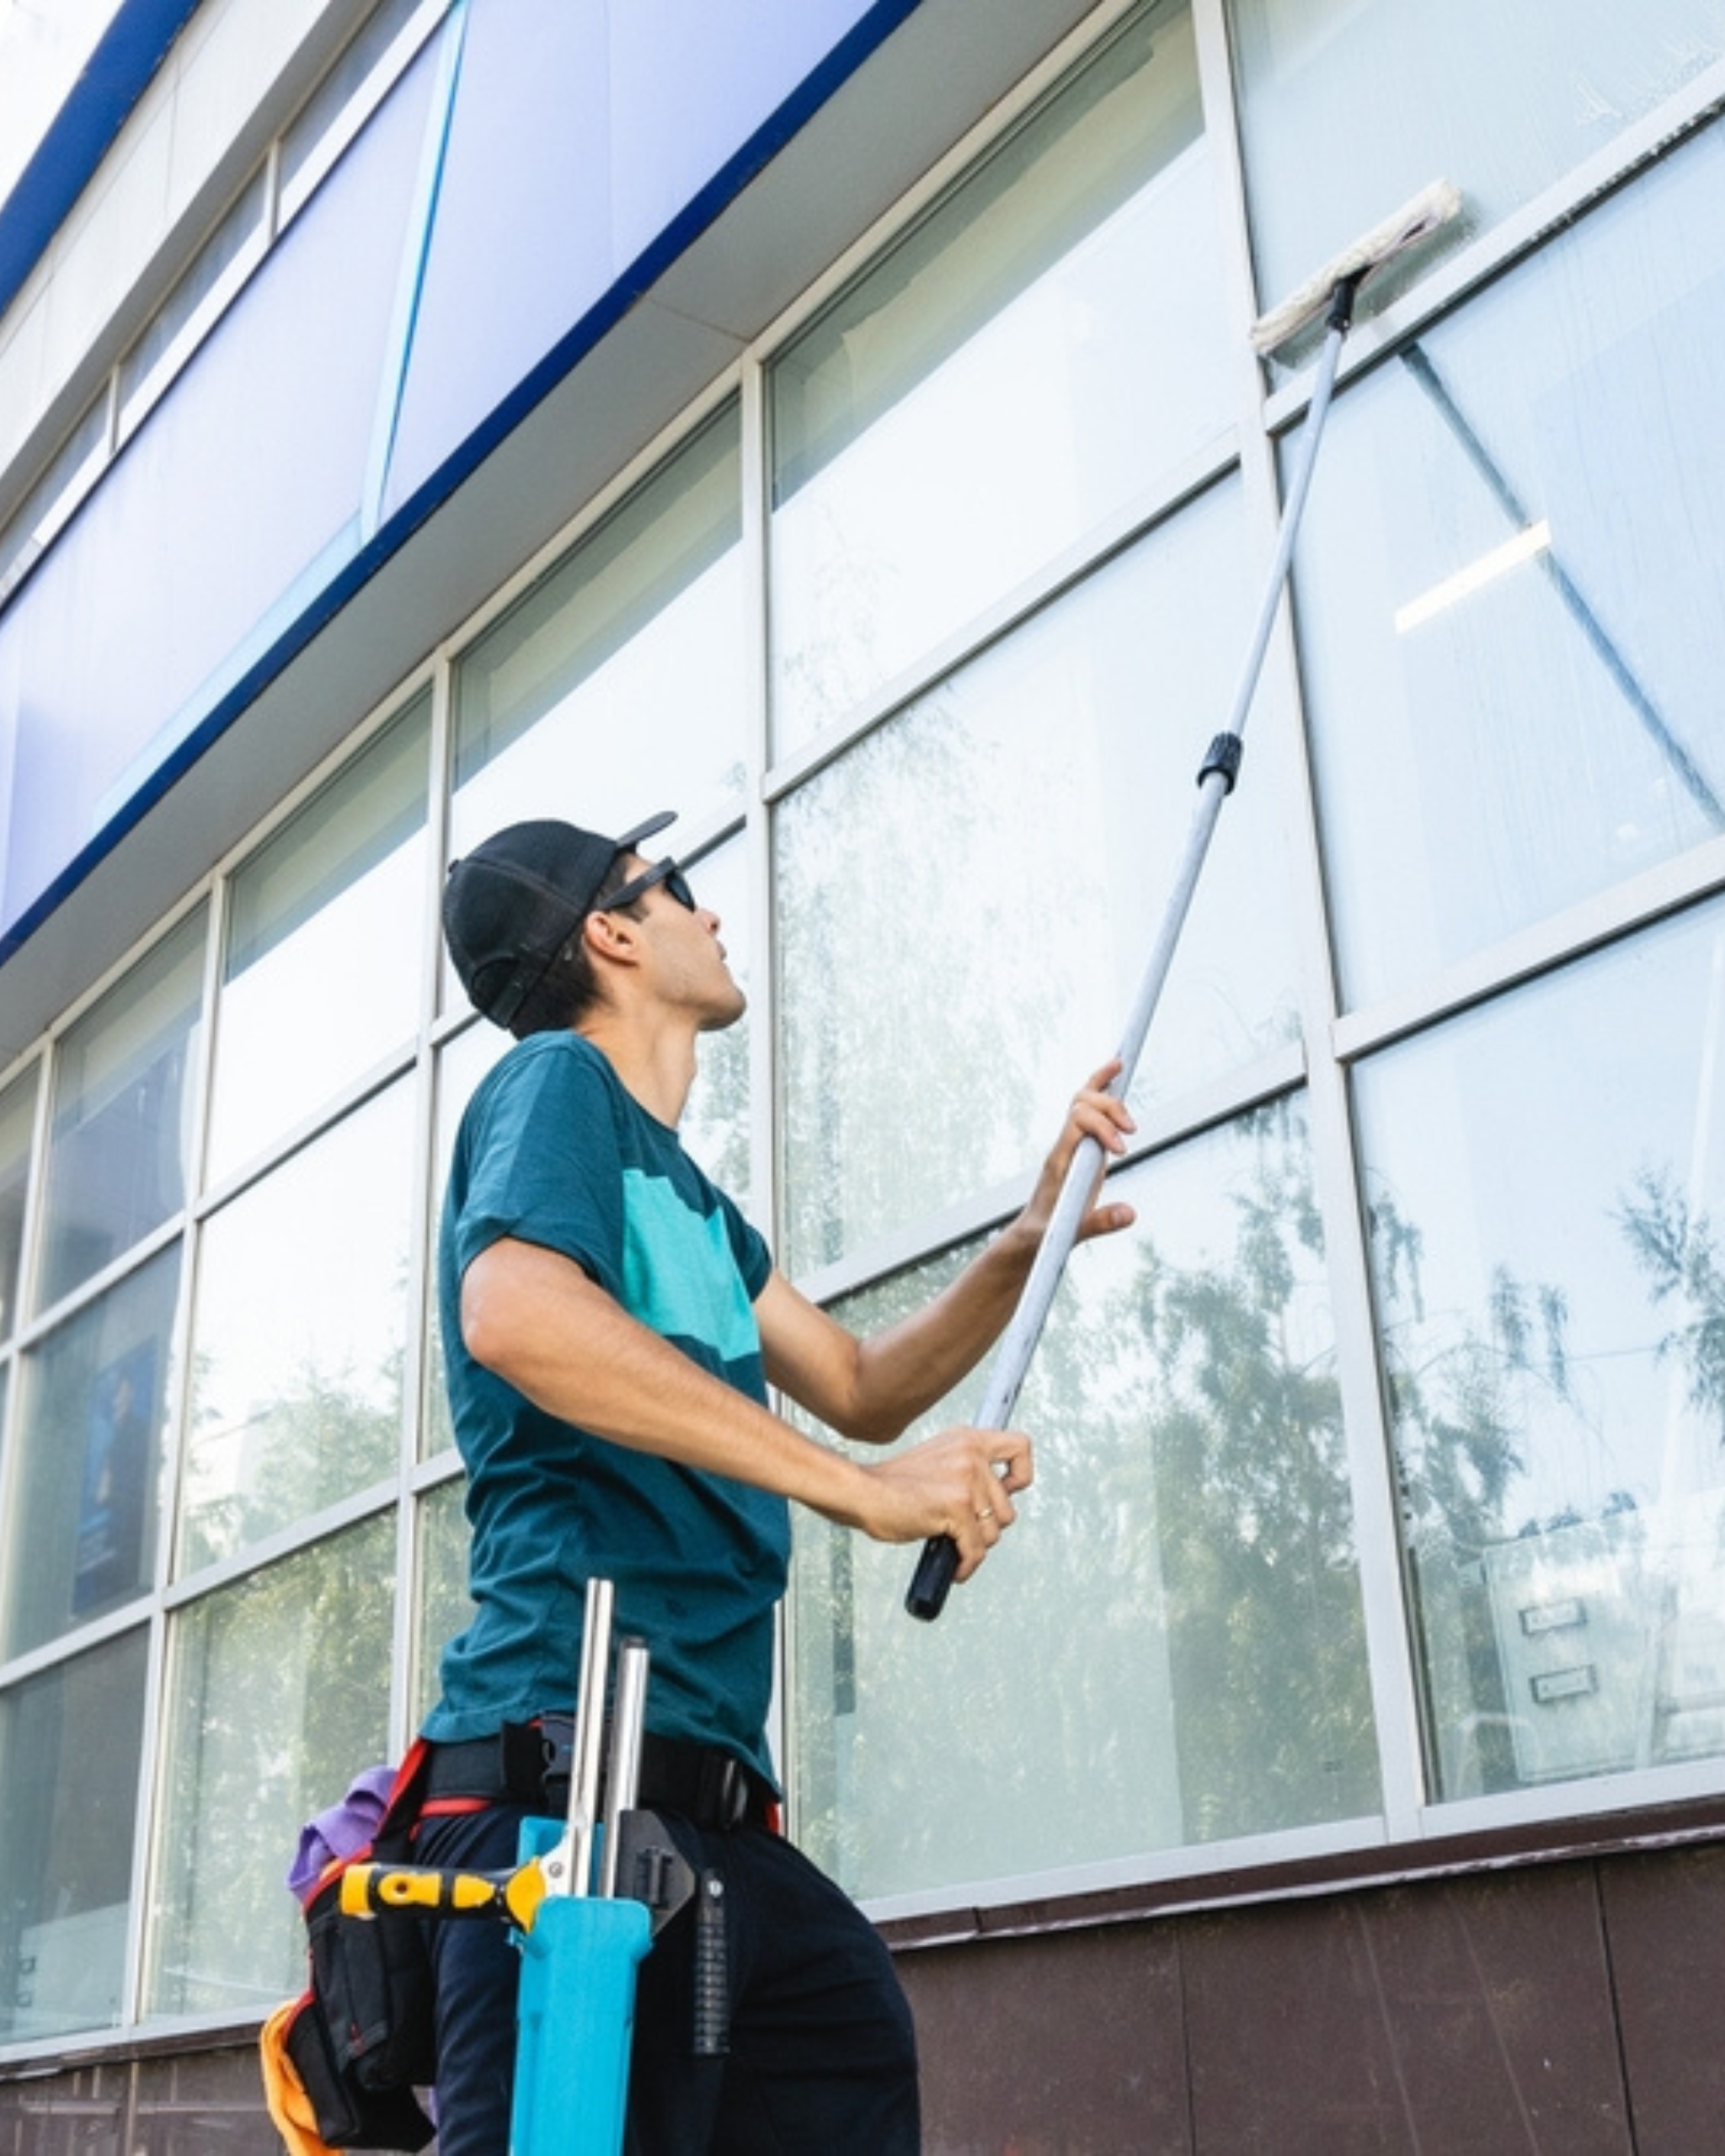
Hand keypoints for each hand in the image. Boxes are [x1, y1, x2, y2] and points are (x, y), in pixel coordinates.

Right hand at [853, 1425, 1032, 1581]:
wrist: (863, 1492)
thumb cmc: (892, 1483)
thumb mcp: (938, 1459)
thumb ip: (968, 1469)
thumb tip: (996, 1497)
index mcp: (968, 1440)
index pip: (1020, 1446)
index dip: (1021, 1475)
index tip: (1007, 1491)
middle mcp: (971, 1456)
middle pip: (1008, 1507)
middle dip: (988, 1526)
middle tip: (966, 1530)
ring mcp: (966, 1482)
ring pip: (994, 1531)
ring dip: (976, 1545)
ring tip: (955, 1544)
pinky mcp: (957, 1508)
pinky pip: (976, 1549)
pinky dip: (967, 1564)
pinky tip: (957, 1567)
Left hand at [1014, 1060, 1136, 1251]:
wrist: (1032, 1236)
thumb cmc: (1046, 1234)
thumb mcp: (1070, 1233)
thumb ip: (1100, 1222)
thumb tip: (1131, 1213)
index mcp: (1059, 1160)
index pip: (1076, 1121)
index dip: (1102, 1126)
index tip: (1123, 1151)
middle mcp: (1064, 1145)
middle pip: (1081, 1104)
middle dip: (1109, 1108)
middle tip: (1132, 1130)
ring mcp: (1073, 1144)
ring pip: (1083, 1100)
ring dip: (1105, 1090)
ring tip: (1124, 1077)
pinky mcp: (1083, 1148)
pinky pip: (1090, 1110)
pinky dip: (1102, 1088)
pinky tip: (1115, 1070)